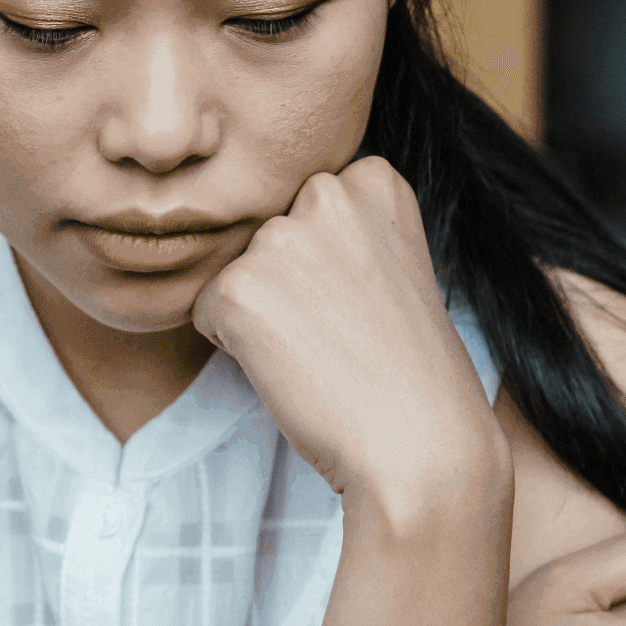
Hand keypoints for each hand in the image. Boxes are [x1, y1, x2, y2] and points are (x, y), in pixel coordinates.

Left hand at [191, 156, 501, 502]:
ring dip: (260, 314)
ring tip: (321, 351)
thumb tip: (268, 229)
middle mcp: (325, 193)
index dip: (325, 264)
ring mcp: (279, 238)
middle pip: (266, 234)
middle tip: (342, 331)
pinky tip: (291, 367)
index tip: (366, 300)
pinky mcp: (238, 288)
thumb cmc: (412, 371)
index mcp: (371, 179)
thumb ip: (342, 231)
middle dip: (286, 281)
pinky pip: (205, 312)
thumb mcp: (395, 267)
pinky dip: (235, 347)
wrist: (420, 446)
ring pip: (235, 272)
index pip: (304, 206)